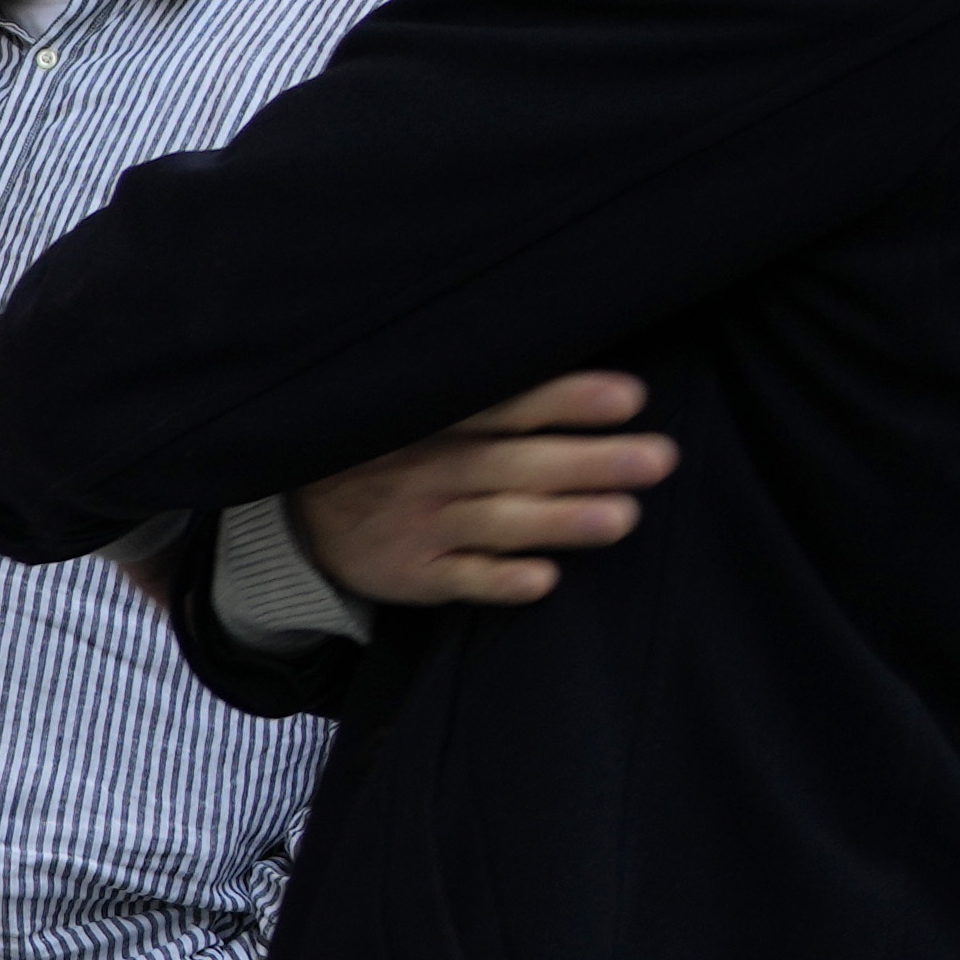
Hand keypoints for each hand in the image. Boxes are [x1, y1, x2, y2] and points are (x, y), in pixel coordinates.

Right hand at [305, 376, 674, 608]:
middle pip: (516, 464)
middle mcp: (425, 469)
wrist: (300, 512)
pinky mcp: (410, 574)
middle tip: (659, 458)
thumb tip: (589, 379)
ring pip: (496, 522)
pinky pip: (458, 579)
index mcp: (432, 419)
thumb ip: (484, 396)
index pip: (506, 404)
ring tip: (623, 518)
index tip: (628, 397)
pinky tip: (543, 579)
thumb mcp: (418, 407)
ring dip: (559, 520)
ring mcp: (417, 524)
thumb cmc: (392, 448)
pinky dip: (498, 580)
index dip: (564, 400)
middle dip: (588, 462)